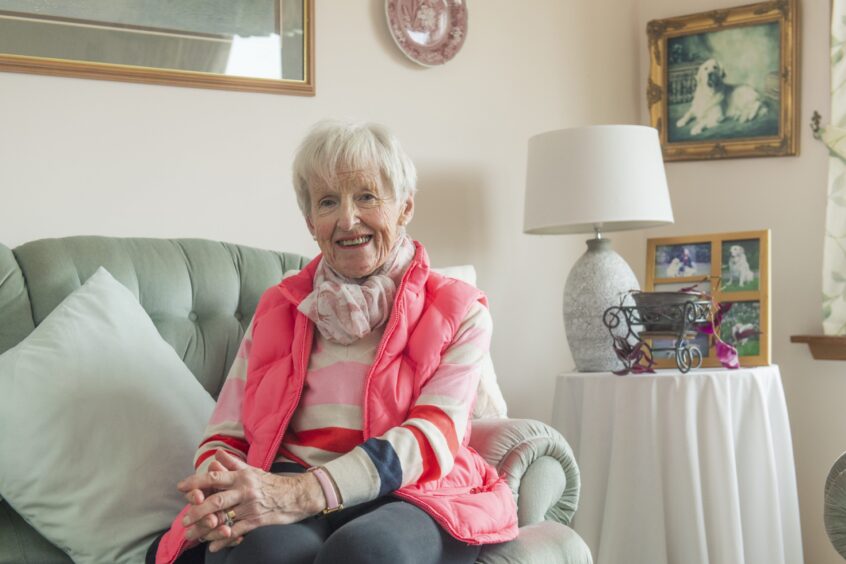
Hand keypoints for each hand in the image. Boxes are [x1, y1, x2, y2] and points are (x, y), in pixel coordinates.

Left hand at [177, 450, 325, 552]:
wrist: (296, 495)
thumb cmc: (272, 483)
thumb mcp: (253, 470)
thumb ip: (233, 463)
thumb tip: (217, 454)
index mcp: (242, 476)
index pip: (215, 477)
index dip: (196, 482)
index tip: (181, 487)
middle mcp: (245, 490)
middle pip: (216, 500)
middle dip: (197, 510)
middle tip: (185, 518)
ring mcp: (251, 506)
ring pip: (224, 518)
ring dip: (206, 528)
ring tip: (193, 535)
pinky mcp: (257, 520)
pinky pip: (236, 531)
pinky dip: (223, 540)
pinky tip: (213, 546)